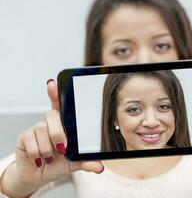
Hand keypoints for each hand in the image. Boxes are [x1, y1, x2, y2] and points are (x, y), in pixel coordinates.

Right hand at [1, 79, 103, 196]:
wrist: (39, 176)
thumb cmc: (59, 164)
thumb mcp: (75, 163)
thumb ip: (86, 162)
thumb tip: (100, 166)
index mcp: (64, 124)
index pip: (61, 104)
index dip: (56, 93)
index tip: (53, 83)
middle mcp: (50, 122)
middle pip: (53, 115)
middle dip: (58, 133)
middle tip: (63, 148)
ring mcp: (37, 127)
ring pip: (42, 129)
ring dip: (48, 148)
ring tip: (51, 157)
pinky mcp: (24, 136)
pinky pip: (31, 140)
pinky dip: (37, 153)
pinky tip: (39, 158)